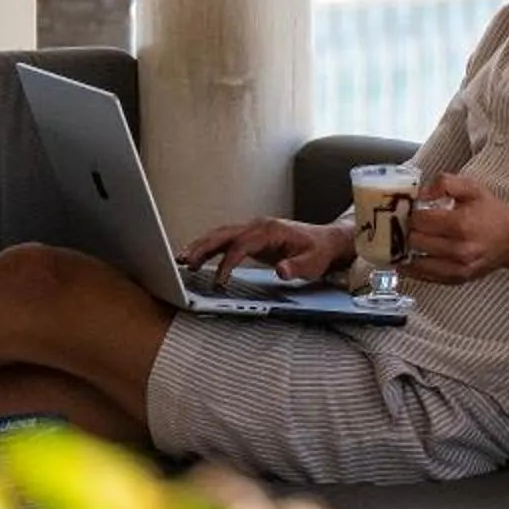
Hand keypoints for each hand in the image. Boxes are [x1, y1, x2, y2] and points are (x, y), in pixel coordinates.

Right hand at [180, 216, 352, 287]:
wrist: (328, 241)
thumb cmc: (319, 252)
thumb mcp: (313, 263)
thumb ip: (297, 267)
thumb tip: (282, 270)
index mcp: (270, 230)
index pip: (241, 244)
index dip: (227, 263)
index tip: (219, 281)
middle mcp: (259, 226)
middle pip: (224, 234)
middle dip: (202, 247)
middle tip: (183, 263)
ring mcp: (254, 230)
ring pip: (221, 235)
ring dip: (201, 246)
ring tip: (181, 260)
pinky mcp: (252, 238)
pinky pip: (226, 240)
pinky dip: (209, 247)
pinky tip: (196, 257)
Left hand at [399, 175, 508, 283]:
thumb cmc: (491, 212)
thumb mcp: (472, 188)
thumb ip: (445, 183)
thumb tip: (421, 194)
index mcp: (461, 223)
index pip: (419, 220)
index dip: (413, 213)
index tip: (416, 210)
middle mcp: (458, 249)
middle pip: (415, 240)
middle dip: (411, 230)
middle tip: (413, 225)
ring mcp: (457, 267)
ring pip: (415, 262)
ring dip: (410, 250)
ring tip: (413, 240)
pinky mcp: (457, 279)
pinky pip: (425, 277)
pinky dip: (415, 268)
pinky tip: (412, 259)